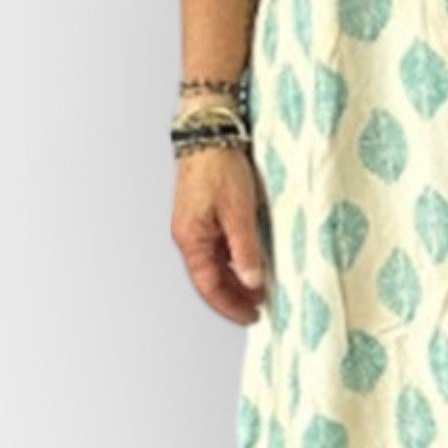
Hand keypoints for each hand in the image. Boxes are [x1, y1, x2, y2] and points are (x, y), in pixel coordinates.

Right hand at [172, 144, 269, 322]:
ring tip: (258, 289)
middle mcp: (189, 236)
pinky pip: (217, 248)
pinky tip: (250, 262)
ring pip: (214, 264)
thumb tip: (253, 281)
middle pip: (209, 279)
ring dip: (234, 279)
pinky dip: (233, 261)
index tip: (251, 316)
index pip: (210, 286)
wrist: (210, 132)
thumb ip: (246, 249)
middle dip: (233, 296)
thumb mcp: (239, 211)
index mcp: (191, 239)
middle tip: (258, 308)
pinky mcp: (203, 215)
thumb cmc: (220, 166)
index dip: (231, 305)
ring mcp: (194, 226)